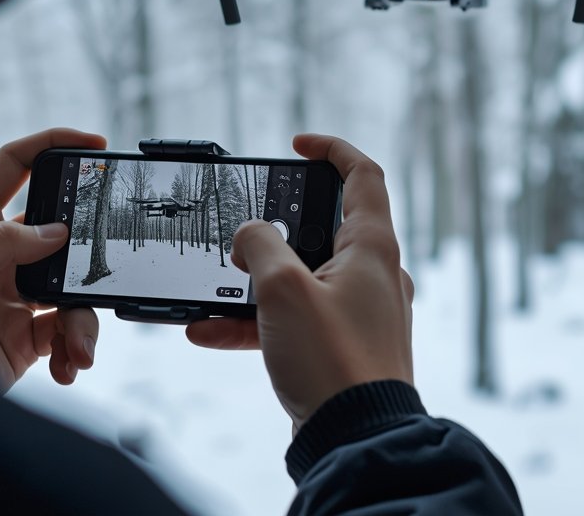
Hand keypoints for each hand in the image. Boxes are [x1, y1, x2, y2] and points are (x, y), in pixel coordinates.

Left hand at [0, 128, 106, 392]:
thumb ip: (0, 242)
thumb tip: (54, 231)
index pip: (13, 167)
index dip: (51, 145)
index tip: (93, 144)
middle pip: (57, 230)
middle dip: (86, 245)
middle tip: (106, 252)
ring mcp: (14, 294)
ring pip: (71, 286)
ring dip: (83, 318)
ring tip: (78, 346)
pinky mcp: (27, 336)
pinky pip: (68, 331)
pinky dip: (76, 348)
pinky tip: (69, 365)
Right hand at [186, 134, 414, 430]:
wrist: (356, 438)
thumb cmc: (333, 360)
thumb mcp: (283, 290)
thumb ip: (260, 246)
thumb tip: (251, 234)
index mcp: (372, 247)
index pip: (363, 176)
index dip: (332, 150)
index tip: (297, 145)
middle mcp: (373, 274)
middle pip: (325, 229)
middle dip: (275, 229)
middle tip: (243, 230)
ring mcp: (360, 311)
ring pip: (302, 279)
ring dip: (255, 284)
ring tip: (210, 293)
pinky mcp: (344, 344)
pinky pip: (297, 319)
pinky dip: (259, 322)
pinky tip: (210, 331)